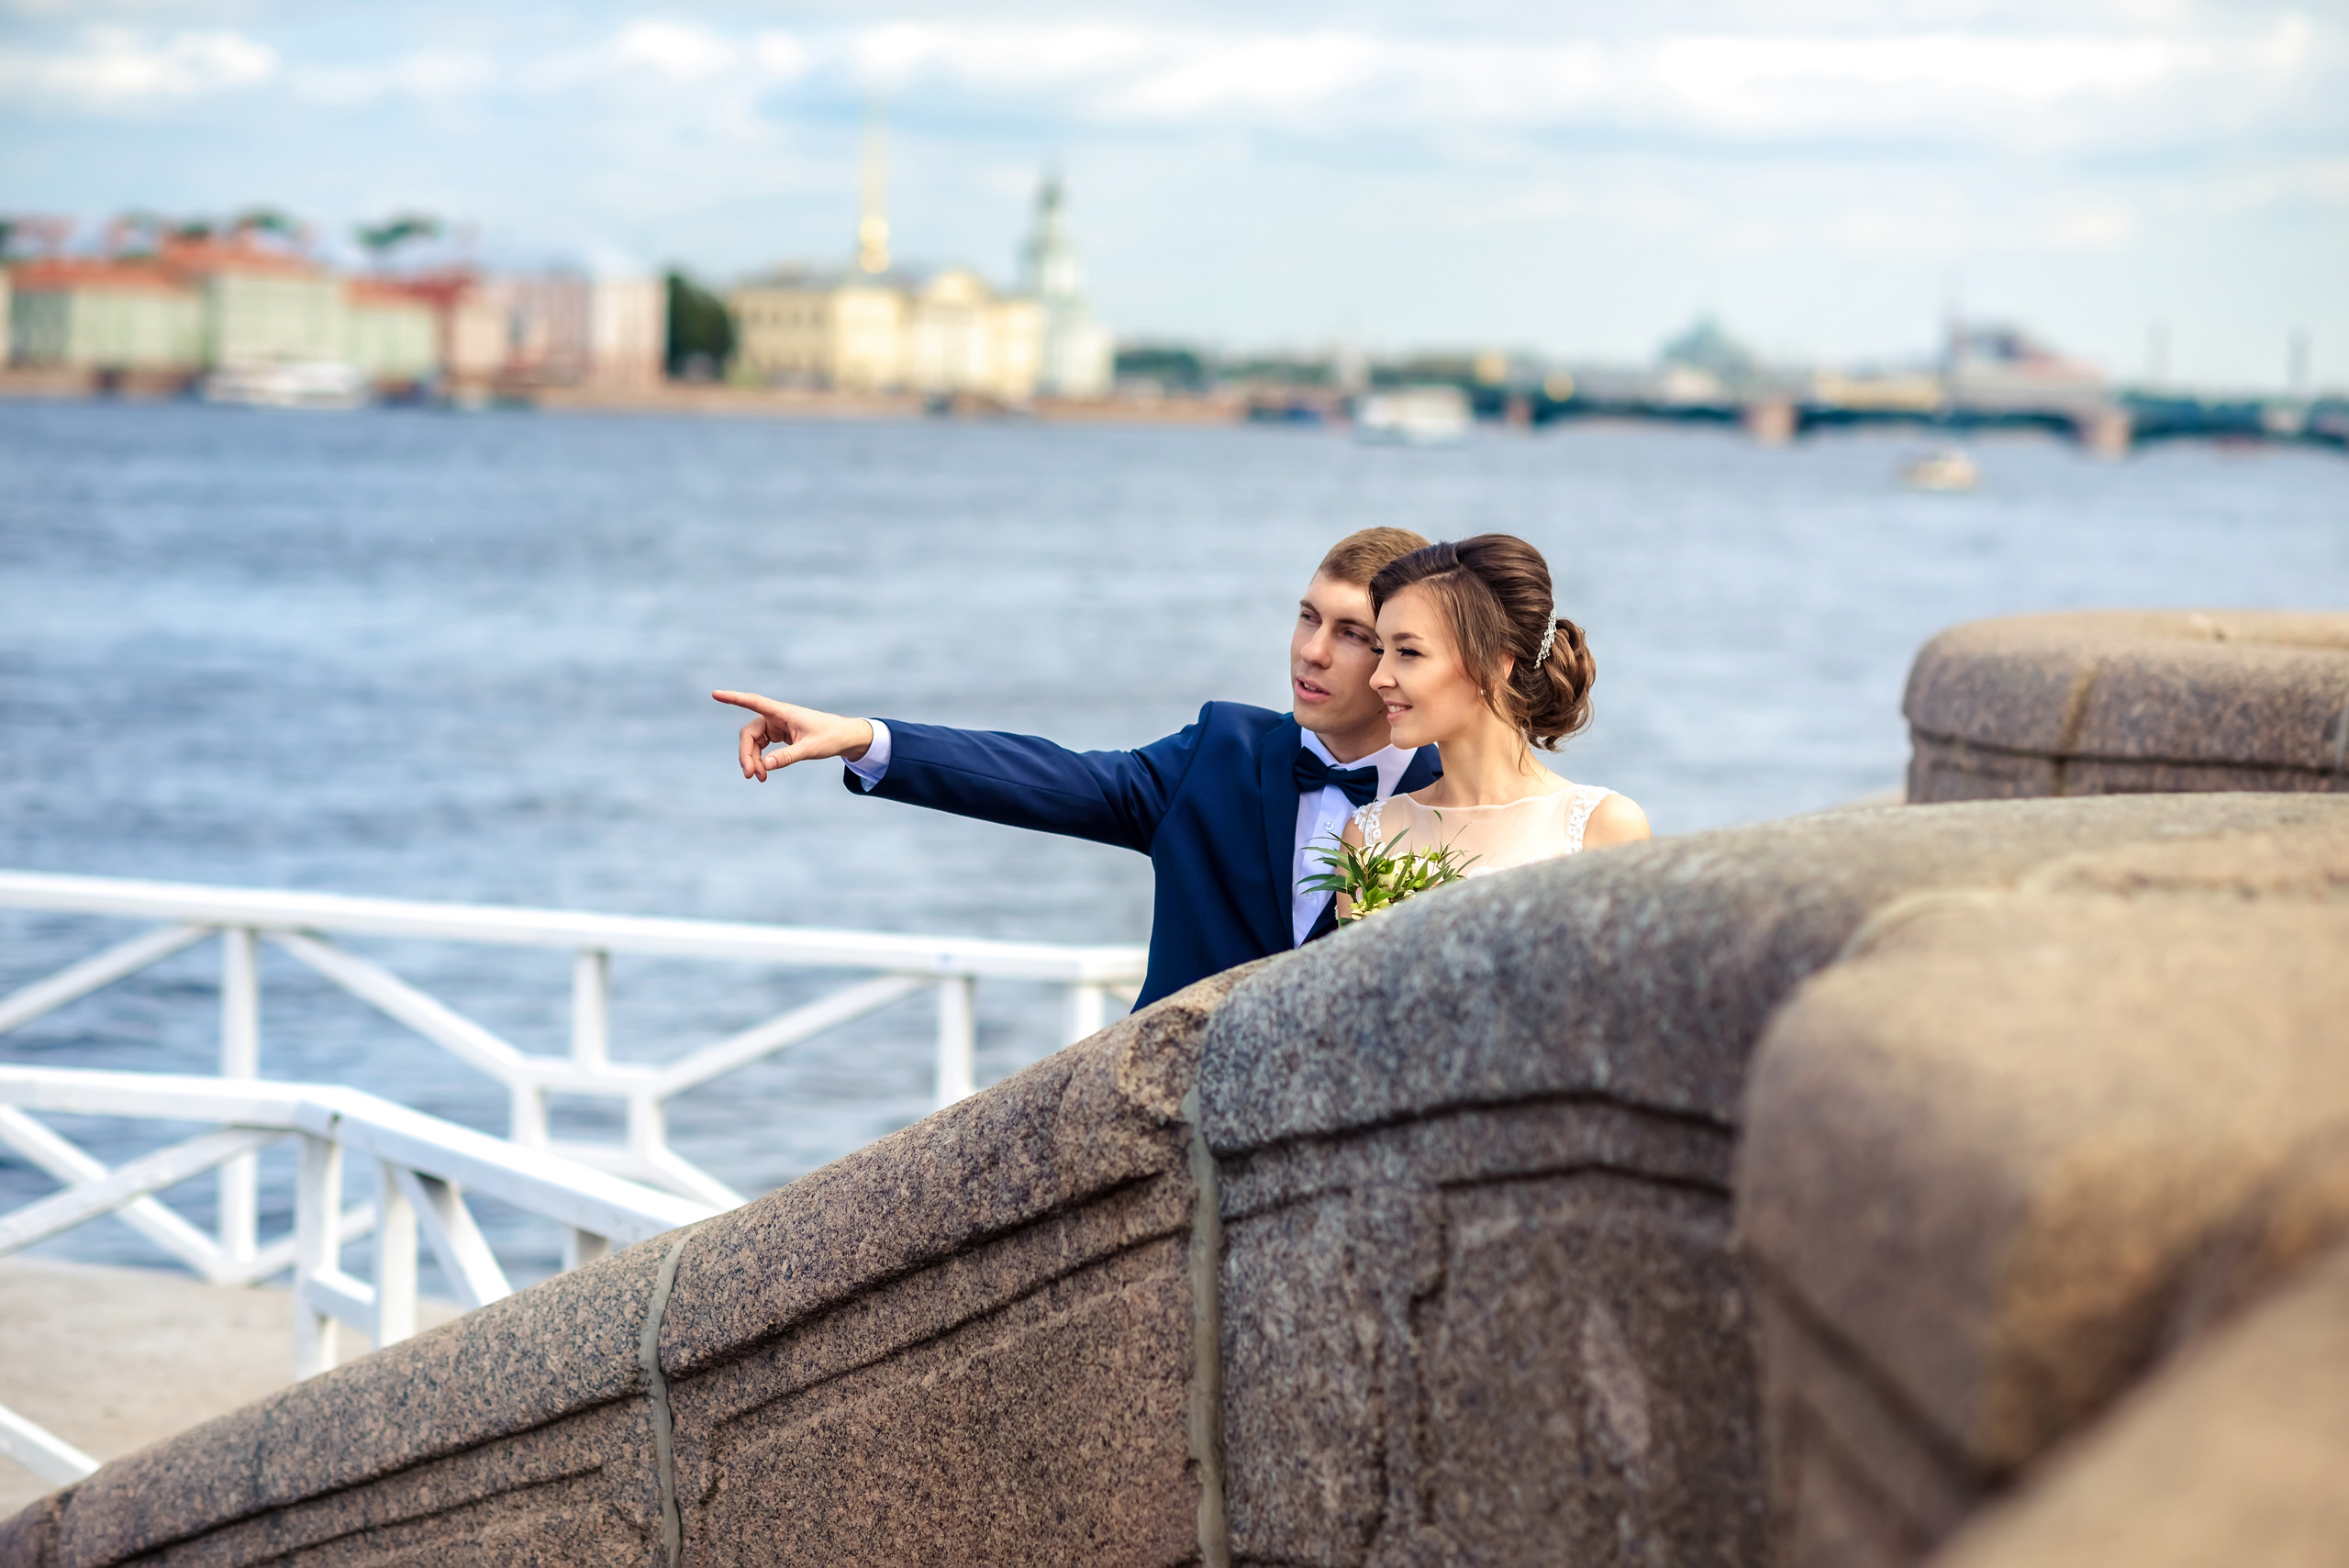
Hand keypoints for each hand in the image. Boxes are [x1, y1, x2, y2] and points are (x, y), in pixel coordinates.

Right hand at [711, 691, 873, 780]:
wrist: (844, 737)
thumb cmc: (830, 737)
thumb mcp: (810, 749)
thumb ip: (788, 757)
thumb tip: (766, 767)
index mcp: (782, 712)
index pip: (754, 702)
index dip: (734, 698)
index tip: (715, 694)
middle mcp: (776, 716)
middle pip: (749, 733)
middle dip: (746, 754)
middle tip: (750, 775)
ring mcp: (776, 726)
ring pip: (753, 742)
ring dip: (753, 760)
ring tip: (759, 778)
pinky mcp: (778, 734)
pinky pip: (761, 747)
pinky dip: (760, 760)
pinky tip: (764, 772)